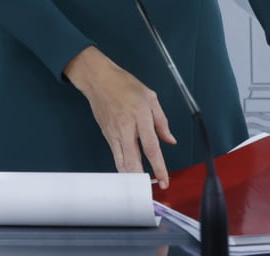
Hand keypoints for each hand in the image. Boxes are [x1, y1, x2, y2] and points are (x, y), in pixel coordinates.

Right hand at [63, 46, 176, 187]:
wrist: (99, 80)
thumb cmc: (125, 85)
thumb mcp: (150, 98)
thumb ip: (162, 121)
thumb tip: (170, 140)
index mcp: (140, 116)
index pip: (151, 147)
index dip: (159, 167)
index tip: (164, 180)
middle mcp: (126, 127)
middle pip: (133, 160)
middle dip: (141, 179)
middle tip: (150, 190)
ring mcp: (114, 133)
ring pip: (121, 162)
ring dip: (130, 176)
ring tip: (140, 186)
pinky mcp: (107, 135)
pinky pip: (115, 156)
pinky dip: (122, 167)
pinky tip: (129, 173)